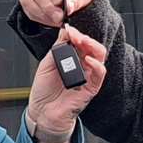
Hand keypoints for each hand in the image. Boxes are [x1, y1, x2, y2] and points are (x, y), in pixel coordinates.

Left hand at [26, 26, 106, 141]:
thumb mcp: (47, 63)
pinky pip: (99, 75)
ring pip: (100, 57)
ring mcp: (87, 77)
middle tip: (76, 34)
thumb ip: (57, 47)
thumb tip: (65, 30)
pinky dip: (96, 65)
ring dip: (92, 46)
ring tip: (82, 42)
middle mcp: (82, 66)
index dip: (77, 34)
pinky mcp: (91, 89)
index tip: (69, 29)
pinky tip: (88, 59)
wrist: (42, 113)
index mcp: (72, 59)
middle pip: (93, 47)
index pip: (80, 42)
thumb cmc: (44, 91)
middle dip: (85, 38)